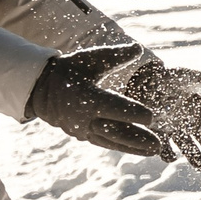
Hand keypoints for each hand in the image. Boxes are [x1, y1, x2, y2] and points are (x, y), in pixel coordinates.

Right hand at [24, 42, 169, 159]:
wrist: (42, 89)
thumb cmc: (71, 70)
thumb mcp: (91, 59)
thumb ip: (115, 56)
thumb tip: (138, 48)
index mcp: (87, 96)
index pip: (113, 107)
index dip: (132, 112)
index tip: (152, 116)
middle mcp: (85, 117)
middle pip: (115, 131)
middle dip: (137, 138)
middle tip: (158, 144)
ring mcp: (83, 129)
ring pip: (112, 141)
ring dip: (134, 147)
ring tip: (154, 151)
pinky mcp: (84, 135)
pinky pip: (106, 143)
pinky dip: (123, 147)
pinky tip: (140, 150)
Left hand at [124, 57, 200, 170]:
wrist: (142, 81)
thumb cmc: (167, 77)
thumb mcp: (186, 76)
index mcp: (199, 106)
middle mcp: (189, 120)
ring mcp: (174, 128)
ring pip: (188, 145)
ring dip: (194, 157)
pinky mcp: (158, 133)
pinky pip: (164, 146)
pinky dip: (166, 152)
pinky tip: (171, 158)